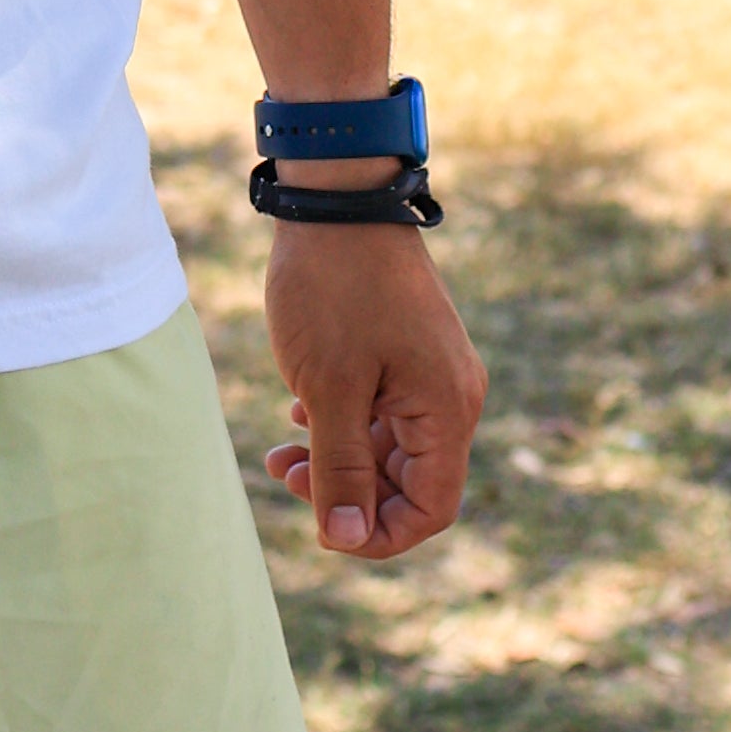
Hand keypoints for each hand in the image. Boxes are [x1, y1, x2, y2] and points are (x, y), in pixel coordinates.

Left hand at [259, 220, 483, 561]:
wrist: (336, 195)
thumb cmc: (332, 290)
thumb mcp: (328, 388)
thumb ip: (340, 467)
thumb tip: (346, 536)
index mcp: (446, 410)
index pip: (430, 510)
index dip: (377, 534)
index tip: (321, 527)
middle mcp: (451, 394)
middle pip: (409, 480)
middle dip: (347, 493)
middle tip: (282, 474)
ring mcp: (431, 368)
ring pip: (390, 444)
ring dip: (338, 458)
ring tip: (279, 453)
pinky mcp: (407, 346)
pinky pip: (382, 407)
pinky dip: (342, 421)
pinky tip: (297, 411)